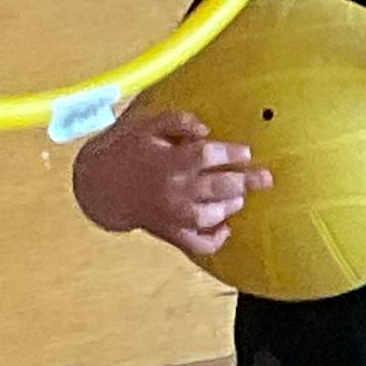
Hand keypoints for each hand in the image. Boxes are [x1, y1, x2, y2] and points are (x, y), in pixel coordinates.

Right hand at [73, 109, 267, 262]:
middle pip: (217, 187)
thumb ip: (178, 121)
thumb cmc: (126, 148)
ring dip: (230, 206)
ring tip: (240, 196)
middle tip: (266, 178)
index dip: (231, 153)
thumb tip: (206, 130)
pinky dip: (215, 240)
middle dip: (246, 182)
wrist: (99, 185)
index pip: (207, 156)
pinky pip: (196, 243)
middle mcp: (173, 190)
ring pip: (210, 216)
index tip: (246, 151)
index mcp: (168, 161)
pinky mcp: (169, 232)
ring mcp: (172, 215)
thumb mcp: (146, 124)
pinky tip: (227, 228)